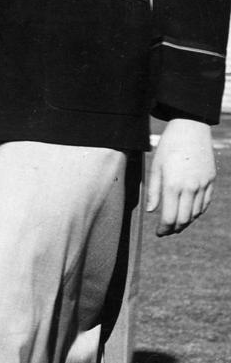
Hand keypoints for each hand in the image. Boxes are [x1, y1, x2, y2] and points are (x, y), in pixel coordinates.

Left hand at [147, 118, 215, 235]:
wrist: (191, 129)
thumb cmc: (168, 146)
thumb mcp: (156, 166)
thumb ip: (153, 190)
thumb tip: (152, 211)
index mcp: (172, 185)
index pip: (170, 217)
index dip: (164, 229)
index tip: (159, 233)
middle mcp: (190, 188)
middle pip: (184, 220)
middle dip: (174, 229)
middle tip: (167, 231)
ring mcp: (202, 185)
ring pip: (196, 213)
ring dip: (186, 222)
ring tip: (176, 222)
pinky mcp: (210, 181)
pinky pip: (205, 203)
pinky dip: (197, 212)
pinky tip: (189, 212)